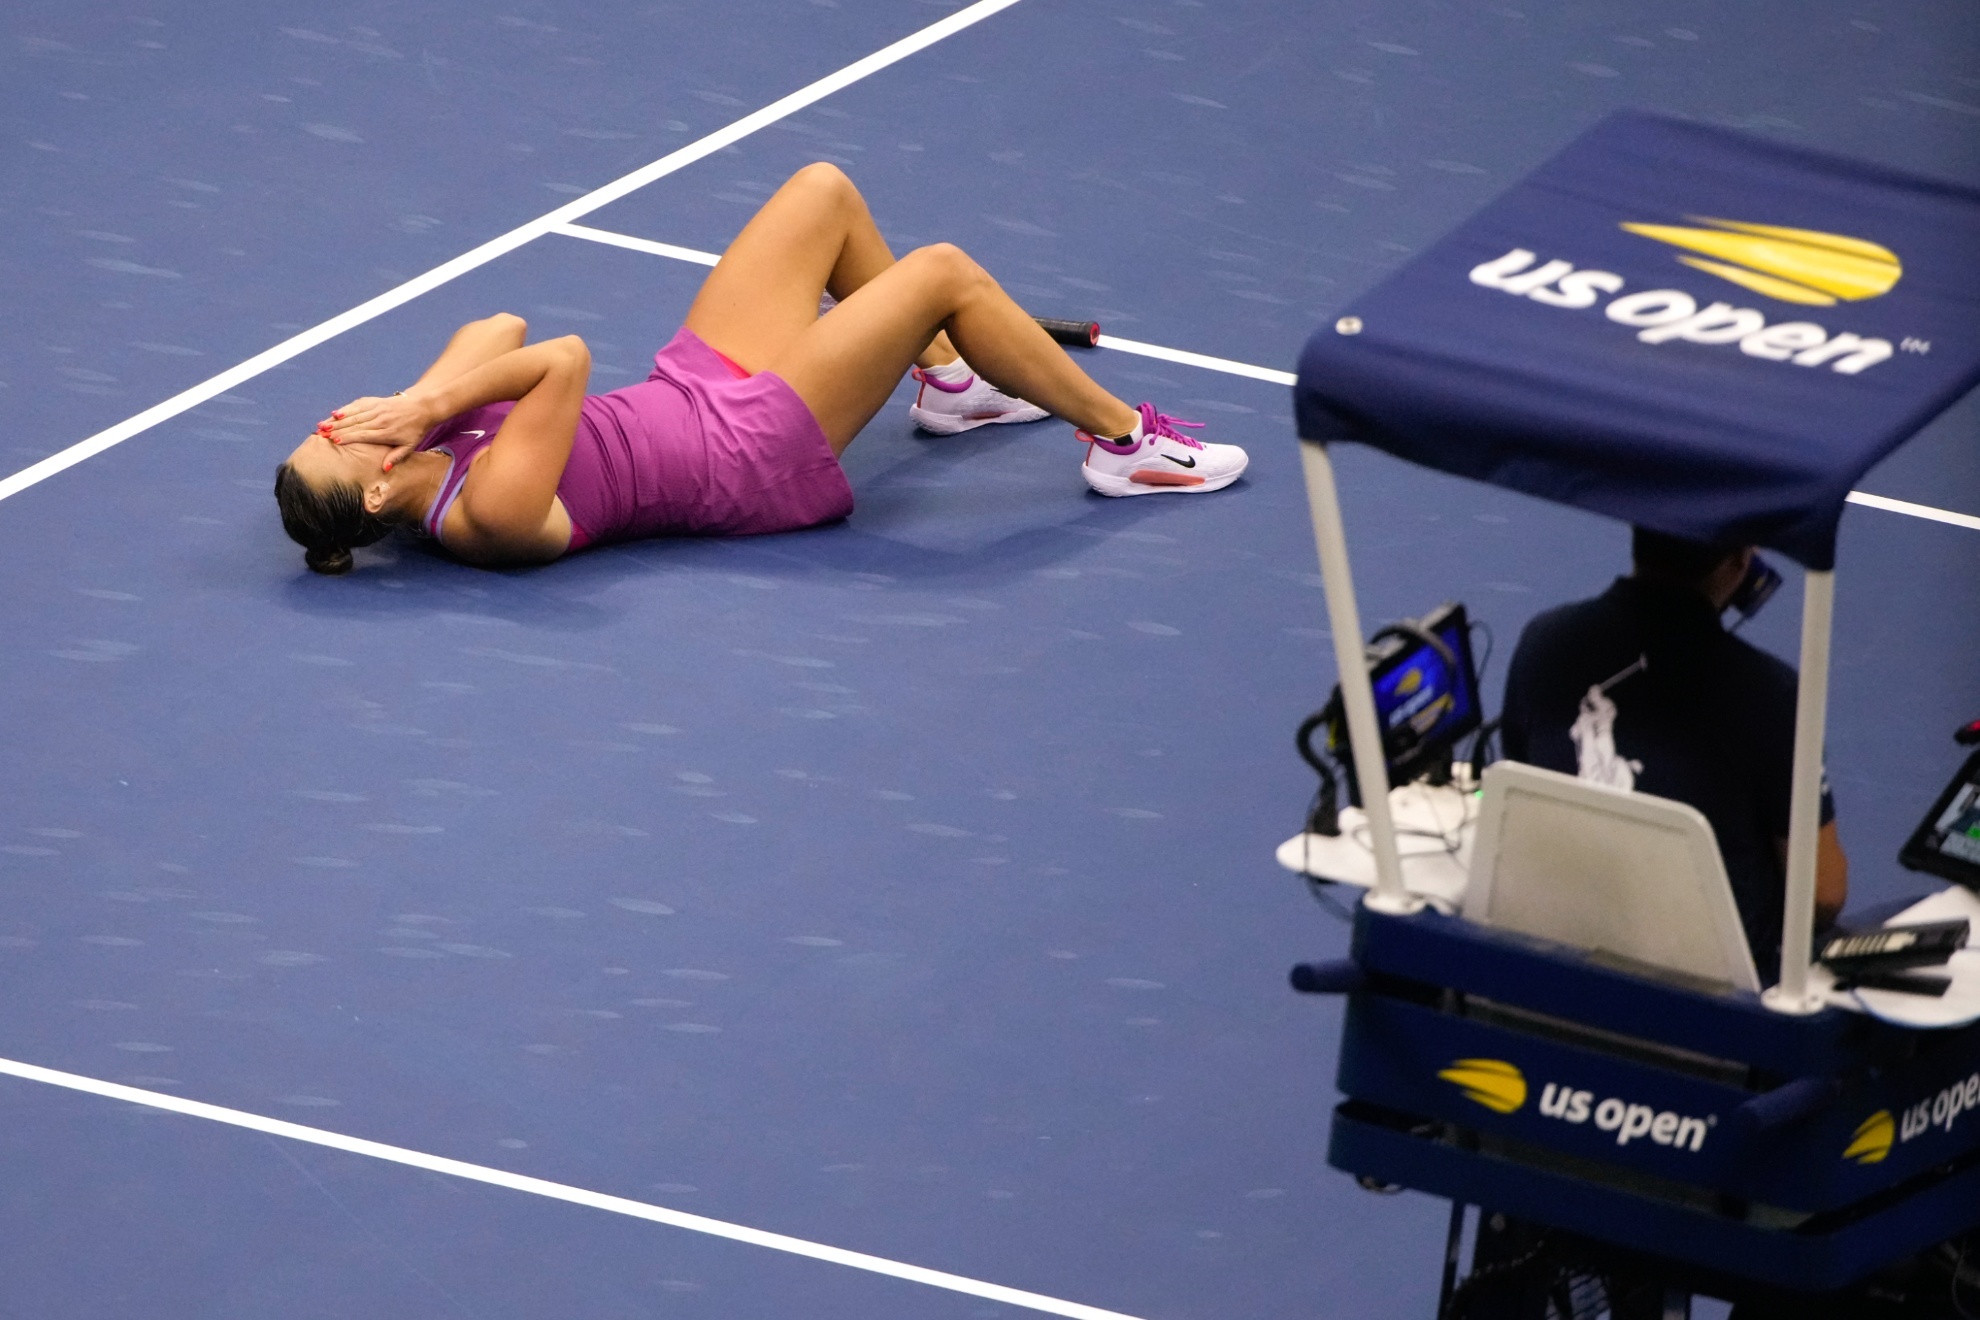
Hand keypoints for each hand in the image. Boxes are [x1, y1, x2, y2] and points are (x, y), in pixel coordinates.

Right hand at [318, 393, 436, 469]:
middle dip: (337, 429)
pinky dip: (345, 409)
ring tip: (322, 425)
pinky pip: (358, 405)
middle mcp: (380, 419)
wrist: (422, 407)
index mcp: (387, 432)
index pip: (364, 435)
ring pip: (353, 414)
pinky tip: (334, 414)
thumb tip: (384, 469)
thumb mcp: (410, 447)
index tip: (335, 441)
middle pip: (355, 424)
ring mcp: (377, 408)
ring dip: (336, 420)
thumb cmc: (415, 430)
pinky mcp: (375, 401)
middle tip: (321, 434)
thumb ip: (396, 457)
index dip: (349, 437)